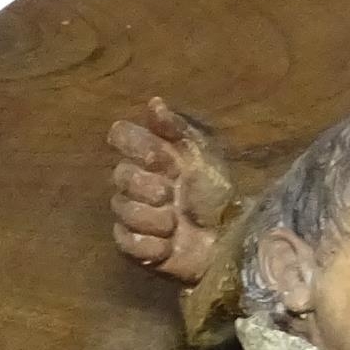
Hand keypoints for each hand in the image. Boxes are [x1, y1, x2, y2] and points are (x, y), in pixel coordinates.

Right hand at [108, 97, 236, 285]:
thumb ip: (177, 129)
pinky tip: (169, 245)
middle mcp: (136, 182)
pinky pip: (126, 242)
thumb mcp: (203, 155)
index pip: (121, 135)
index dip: (135, 145)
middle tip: (171, 196)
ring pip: (122, 209)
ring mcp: (133, 214)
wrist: (230, 238)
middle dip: (147, 186)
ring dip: (154, 218)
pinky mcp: (134, 247)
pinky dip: (150, 245)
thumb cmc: (217, 193)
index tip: (159, 157)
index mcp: (151, 154)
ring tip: (177, 224)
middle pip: (119, 175)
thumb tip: (154, 102)